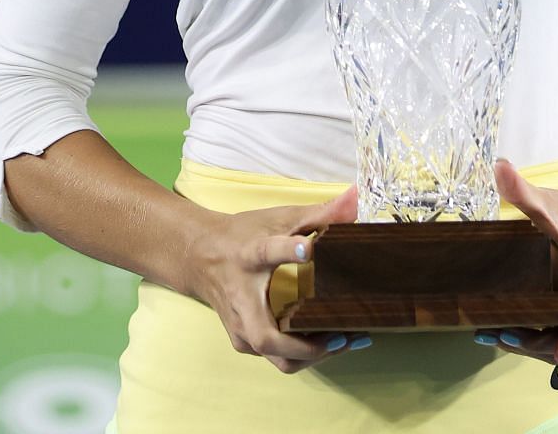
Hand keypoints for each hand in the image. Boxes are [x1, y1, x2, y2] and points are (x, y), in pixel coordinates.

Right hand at [181, 184, 369, 372]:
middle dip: (310, 345)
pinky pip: (278, 359)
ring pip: (280, 358)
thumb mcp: (279, 218)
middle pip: (270, 338)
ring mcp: (241, 327)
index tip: (309, 248)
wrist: (200, 257)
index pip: (268, 252)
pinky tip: (330, 342)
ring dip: (314, 355)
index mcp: (249, 257)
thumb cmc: (243, 236)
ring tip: (347, 340)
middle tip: (345, 333)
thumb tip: (357, 197)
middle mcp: (241, 300)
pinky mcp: (245, 342)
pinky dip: (305, 355)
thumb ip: (320, 212)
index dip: (290, 250)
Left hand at [477, 159, 557, 364]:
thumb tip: (499, 166)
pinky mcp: (557, 314)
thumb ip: (524, 191)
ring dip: (524, 345)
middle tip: (500, 333)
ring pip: (552, 341)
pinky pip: (544, 332)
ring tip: (487, 334)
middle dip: (534, 344)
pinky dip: (522, 337)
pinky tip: (492, 330)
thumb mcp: (550, 203)